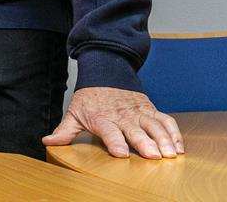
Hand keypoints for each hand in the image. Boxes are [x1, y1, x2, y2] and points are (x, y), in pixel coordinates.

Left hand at [43, 87, 183, 158]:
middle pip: (135, 130)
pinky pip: (165, 120)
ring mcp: (138, 112)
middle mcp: (122, 115)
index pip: (109, 132)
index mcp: (102, 118)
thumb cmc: (90, 99)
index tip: (121, 154)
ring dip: (164, 139)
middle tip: (154, 155)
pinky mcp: (150, 109)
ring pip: (154, 125)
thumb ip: (64, 131)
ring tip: (171, 154)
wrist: (105, 72)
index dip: (115, 143)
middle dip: (145, 143)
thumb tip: (48, 142)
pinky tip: (179, 146)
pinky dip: (174, 132)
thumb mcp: (74, 113)